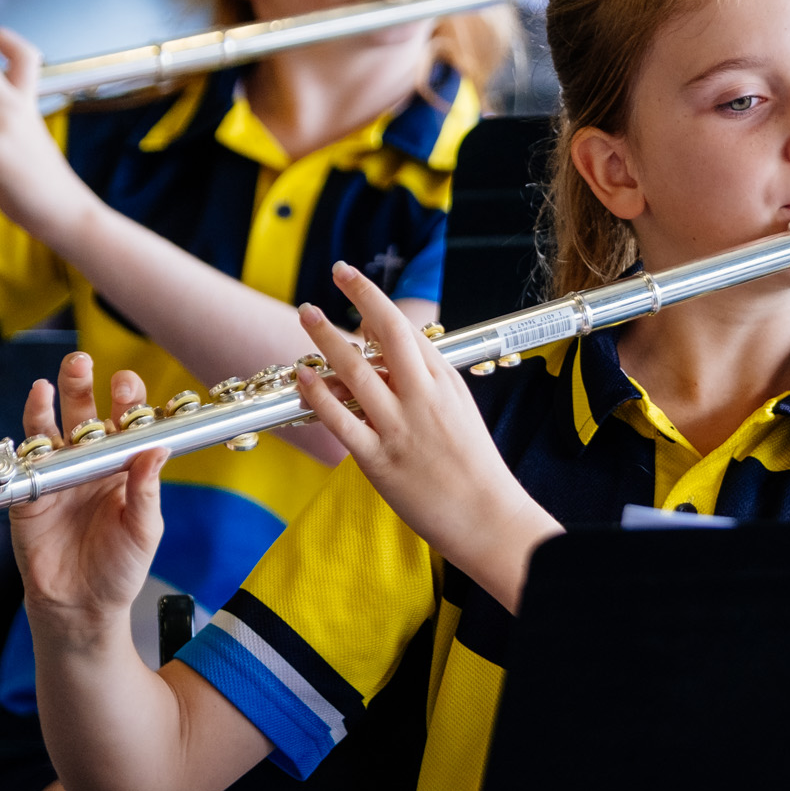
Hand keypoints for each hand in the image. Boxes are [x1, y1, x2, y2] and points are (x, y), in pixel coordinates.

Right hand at [10, 353, 167, 645]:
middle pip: (84, 414)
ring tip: (51, 381)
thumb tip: (157, 449)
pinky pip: (21, 462)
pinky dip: (18, 440)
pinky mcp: (28, 494)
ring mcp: (56, 476)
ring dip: (48, 403)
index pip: (125, 423)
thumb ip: (147, 491)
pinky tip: (17, 422)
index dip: (126, 401)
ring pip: (50, 430)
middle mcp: (88, 464)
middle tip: (82, 361)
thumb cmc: (120, 569)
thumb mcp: (144, 531)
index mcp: (122, 467)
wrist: (80, 607)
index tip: (126, 384)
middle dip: (82, 385)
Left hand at [292, 263, 561, 610]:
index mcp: (443, 381)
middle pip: (384, 334)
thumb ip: (428, 380)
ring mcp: (398, 427)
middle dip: (356, 297)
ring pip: (355, 371)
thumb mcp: (459, 408)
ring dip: (326, 338)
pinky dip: (319, 394)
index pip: (405, 327)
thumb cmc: (473, 464)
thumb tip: (396, 354)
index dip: (373, 298)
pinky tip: (303, 377)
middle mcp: (421, 396)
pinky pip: (341, 420)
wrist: (486, 515)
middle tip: (332, 275)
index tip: (352, 278)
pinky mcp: (378, 459)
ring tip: (306, 313)